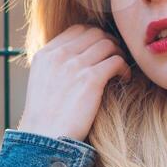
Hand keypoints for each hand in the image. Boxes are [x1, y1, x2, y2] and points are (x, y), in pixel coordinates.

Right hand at [16, 24, 131, 142]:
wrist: (44, 137)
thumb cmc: (45, 117)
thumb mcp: (42, 82)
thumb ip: (57, 66)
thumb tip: (76, 58)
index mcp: (46, 54)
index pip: (77, 29)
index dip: (94, 36)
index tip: (101, 49)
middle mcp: (59, 55)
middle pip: (95, 33)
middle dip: (109, 42)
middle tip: (115, 57)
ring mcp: (75, 65)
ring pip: (108, 44)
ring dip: (119, 53)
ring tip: (120, 68)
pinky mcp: (91, 79)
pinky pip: (116, 61)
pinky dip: (124, 68)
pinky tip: (124, 78)